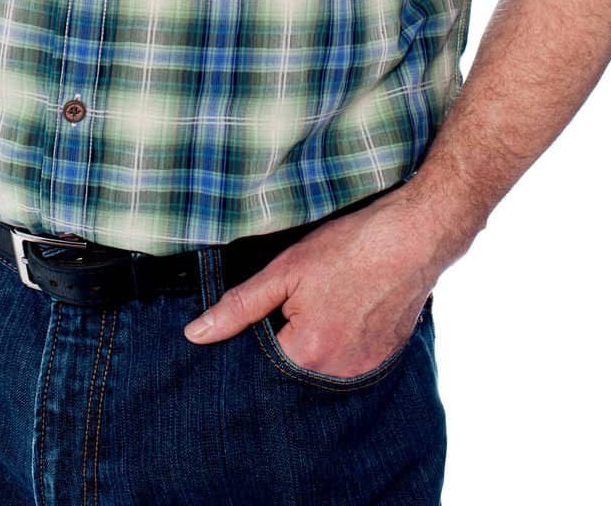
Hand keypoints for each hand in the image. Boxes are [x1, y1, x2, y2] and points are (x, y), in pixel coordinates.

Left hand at [182, 187, 441, 377]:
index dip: (252, 339)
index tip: (262, 310)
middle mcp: (339, 374)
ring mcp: (366, 369)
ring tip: (322, 302)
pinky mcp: (384, 358)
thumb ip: (239, 307)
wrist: (415, 236)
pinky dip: (338, 340)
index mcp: (309, 355)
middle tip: (295, 300)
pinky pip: (348, 360)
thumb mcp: (285, 269)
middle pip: (292, 368)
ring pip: (320, 365)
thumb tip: (195, 335)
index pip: (260, 366)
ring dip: (312, 341)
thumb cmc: (350, 247)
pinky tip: (343, 309)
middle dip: (283, 340)